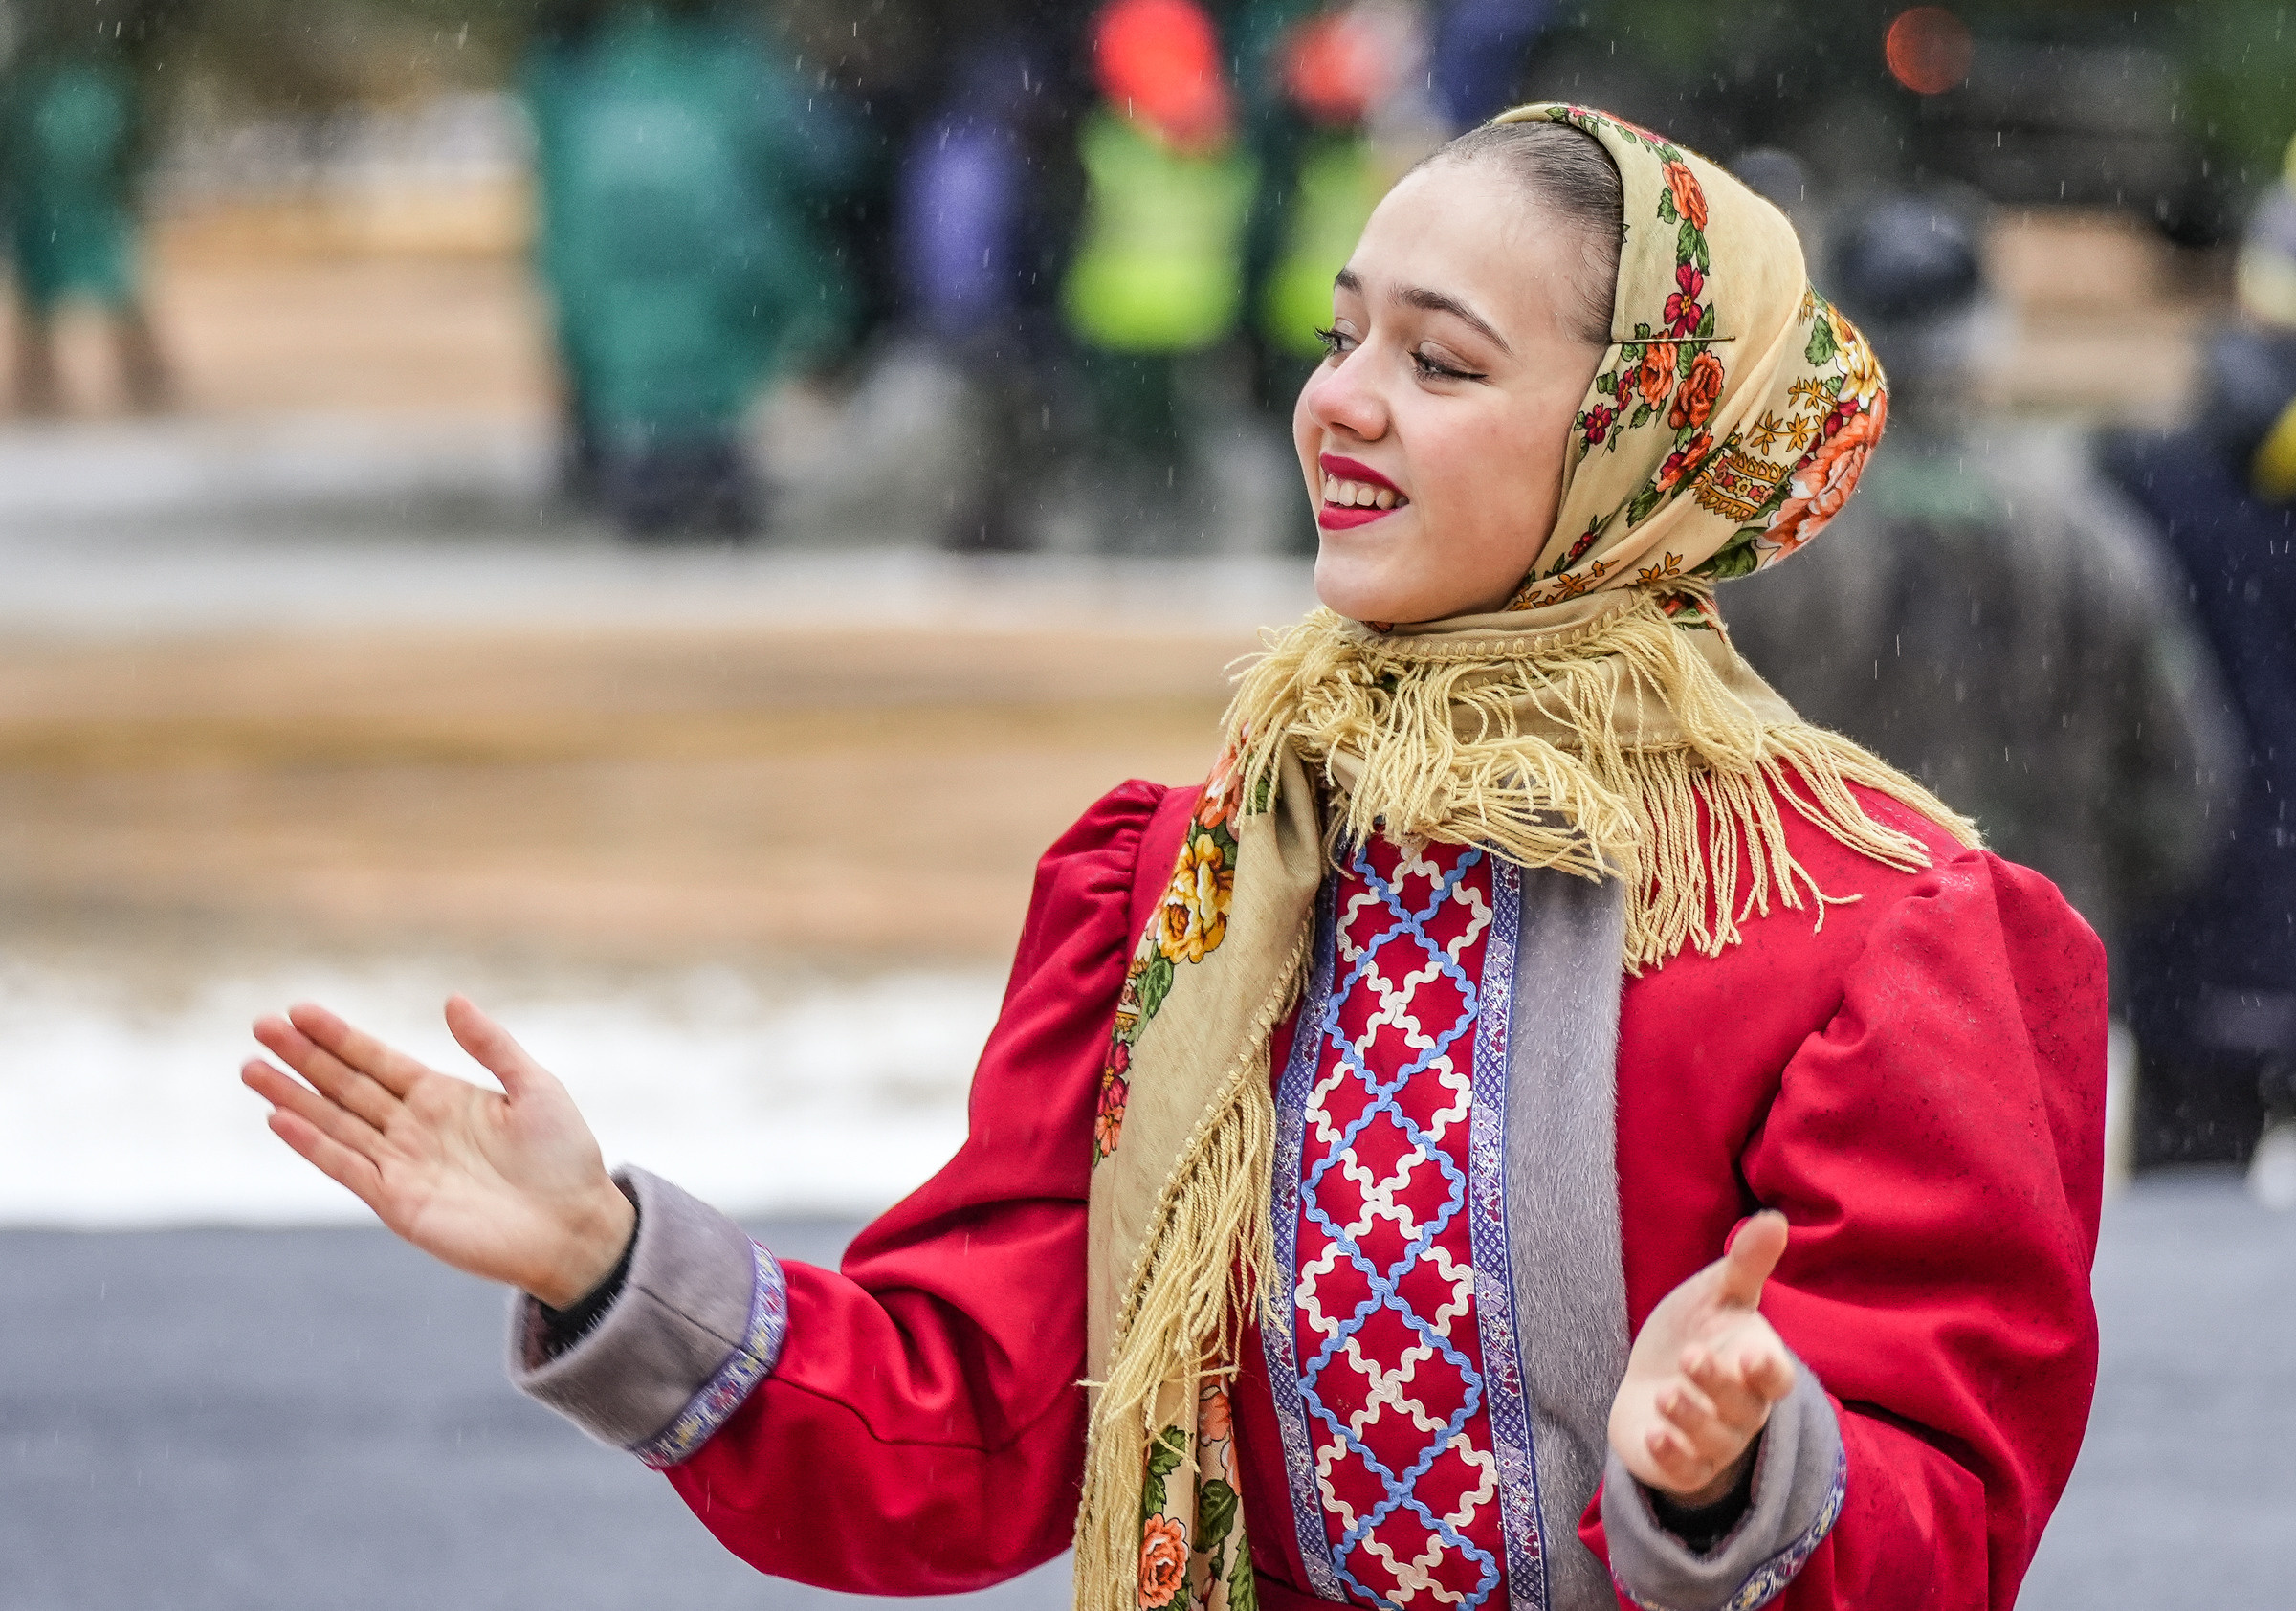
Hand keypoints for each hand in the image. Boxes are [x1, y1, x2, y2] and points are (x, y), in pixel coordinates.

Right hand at [242, 996, 634, 1309]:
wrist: (575, 1226)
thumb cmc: (564, 1157)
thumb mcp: (535, 1087)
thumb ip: (492, 1044)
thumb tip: (451, 999)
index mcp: (442, 1097)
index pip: (376, 1060)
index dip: (338, 1037)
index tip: (299, 1010)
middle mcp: (413, 1128)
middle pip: (344, 1086)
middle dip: (303, 1057)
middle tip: (259, 1027)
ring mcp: (401, 1165)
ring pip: (334, 1123)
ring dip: (292, 1097)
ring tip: (251, 1068)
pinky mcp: (397, 1202)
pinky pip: (346, 1168)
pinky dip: (313, 1145)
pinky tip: (279, 1118)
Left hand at [1608, 1210, 1796, 1506]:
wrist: (1648, 1380)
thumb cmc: (1691, 1333)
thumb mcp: (1714, 1295)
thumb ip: (1745, 1264)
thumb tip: (1774, 1217)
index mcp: (1756, 1367)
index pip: (1777, 1378)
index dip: (1768, 1370)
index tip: (1751, 1354)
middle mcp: (1742, 1411)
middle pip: (1742, 1408)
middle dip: (1717, 1384)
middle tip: (1689, 1357)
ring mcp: (1714, 1442)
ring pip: (1714, 1441)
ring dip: (1691, 1418)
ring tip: (1666, 1393)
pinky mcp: (1683, 1465)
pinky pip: (1686, 1471)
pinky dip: (1672, 1455)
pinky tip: (1654, 1433)